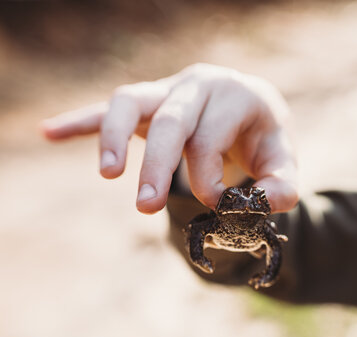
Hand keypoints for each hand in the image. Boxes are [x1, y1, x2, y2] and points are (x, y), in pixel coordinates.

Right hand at [41, 63, 297, 213]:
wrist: (251, 111)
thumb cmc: (263, 138)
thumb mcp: (282, 160)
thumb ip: (283, 185)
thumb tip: (267, 203)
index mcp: (236, 95)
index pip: (211, 137)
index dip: (208, 176)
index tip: (216, 206)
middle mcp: (199, 84)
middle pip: (172, 120)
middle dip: (157, 165)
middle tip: (146, 207)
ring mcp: (170, 89)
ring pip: (132, 100)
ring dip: (114, 136)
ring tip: (108, 175)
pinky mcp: (149, 102)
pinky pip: (110, 107)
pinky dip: (81, 119)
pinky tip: (50, 132)